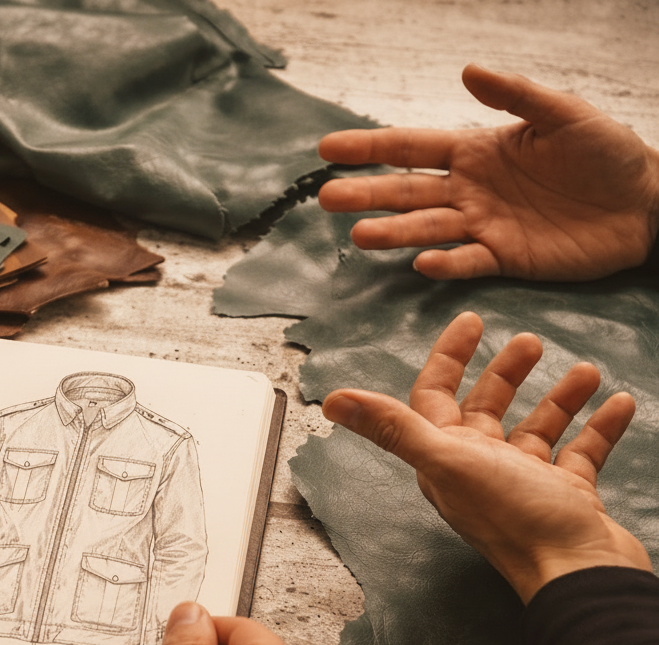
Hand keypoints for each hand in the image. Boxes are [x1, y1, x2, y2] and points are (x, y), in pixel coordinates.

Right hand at [318, 64, 658, 280]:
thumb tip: (467, 71)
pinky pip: (468, 262)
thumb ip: (515, 96)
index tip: (327, 148)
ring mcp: (483, 226)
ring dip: (394, 232)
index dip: (369, 147)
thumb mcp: (565, 113)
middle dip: (367, 193)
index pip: (411, 147)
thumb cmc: (607, 153)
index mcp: (476, 151)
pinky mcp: (505, 258)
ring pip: (427, 229)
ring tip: (360, 235)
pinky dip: (446, 264)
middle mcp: (469, 190)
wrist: (645, 204)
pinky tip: (423, 263)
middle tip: (327, 197)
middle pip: (407, 192)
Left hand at [322, 312, 650, 601]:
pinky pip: (580, 452)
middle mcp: (480, 470)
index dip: (447, 358)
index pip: (434, 397)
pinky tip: (617, 402)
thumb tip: (333, 401)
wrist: (579, 576)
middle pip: (486, 408)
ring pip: (537, 427)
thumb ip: (394, 429)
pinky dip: (597, 426)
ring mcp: (524, 484)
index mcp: (446, 459)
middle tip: (531, 341)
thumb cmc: (516, 521)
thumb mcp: (449, 462)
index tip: (472, 321)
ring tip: (586, 370)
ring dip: (560, 397)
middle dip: (506, 372)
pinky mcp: (565, 497)